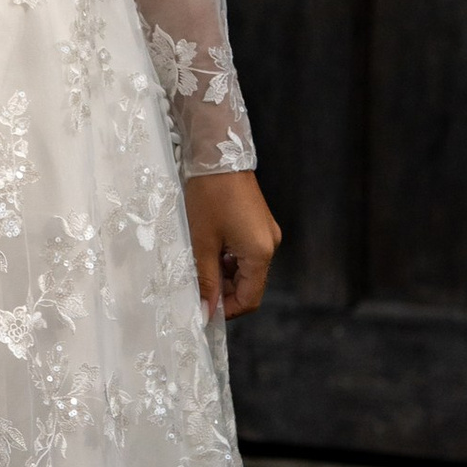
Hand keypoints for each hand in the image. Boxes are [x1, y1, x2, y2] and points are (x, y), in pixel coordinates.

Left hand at [185, 174, 279, 321]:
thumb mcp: (202, 242)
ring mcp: (266, 234)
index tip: (204, 310)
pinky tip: (208, 250)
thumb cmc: (208, 196)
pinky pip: (245, 253)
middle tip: (196, 287)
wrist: (218, 156)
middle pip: (249, 285)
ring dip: (223, 275)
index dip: (227, 310)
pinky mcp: (259, 225)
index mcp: (260, 253)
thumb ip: (205, 280)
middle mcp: (270, 245)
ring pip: (245, 269)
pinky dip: (227, 259)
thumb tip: (206, 311)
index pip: (249, 298)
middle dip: (223, 292)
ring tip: (198, 265)